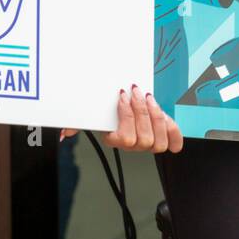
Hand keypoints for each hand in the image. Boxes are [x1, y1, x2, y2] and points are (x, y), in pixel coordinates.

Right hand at [61, 85, 182, 153]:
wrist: (128, 107)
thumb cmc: (110, 111)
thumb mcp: (93, 114)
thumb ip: (77, 123)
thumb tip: (65, 133)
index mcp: (116, 141)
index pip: (125, 139)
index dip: (127, 117)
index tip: (122, 96)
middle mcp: (134, 145)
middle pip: (143, 138)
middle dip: (141, 112)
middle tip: (136, 92)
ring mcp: (151, 143)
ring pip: (159, 141)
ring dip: (156, 117)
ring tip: (148, 98)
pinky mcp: (165, 137)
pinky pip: (174, 143)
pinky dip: (173, 130)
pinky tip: (167, 116)